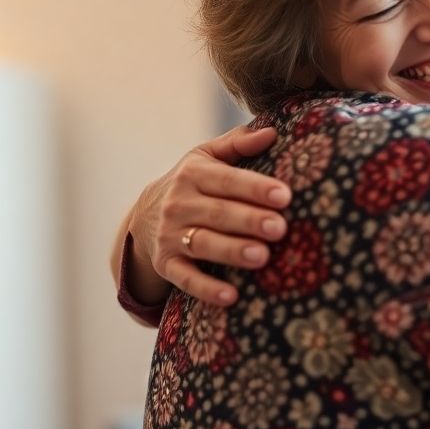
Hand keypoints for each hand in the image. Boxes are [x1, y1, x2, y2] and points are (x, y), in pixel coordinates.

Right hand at [129, 125, 288, 305]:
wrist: (144, 214)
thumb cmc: (192, 182)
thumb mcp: (206, 156)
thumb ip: (238, 143)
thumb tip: (273, 132)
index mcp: (193, 174)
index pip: (228, 180)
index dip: (256, 188)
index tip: (285, 196)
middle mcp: (179, 204)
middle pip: (219, 213)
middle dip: (250, 221)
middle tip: (281, 228)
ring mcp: (170, 235)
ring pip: (203, 244)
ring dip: (232, 251)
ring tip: (262, 257)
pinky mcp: (166, 264)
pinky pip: (186, 278)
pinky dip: (207, 289)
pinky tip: (232, 297)